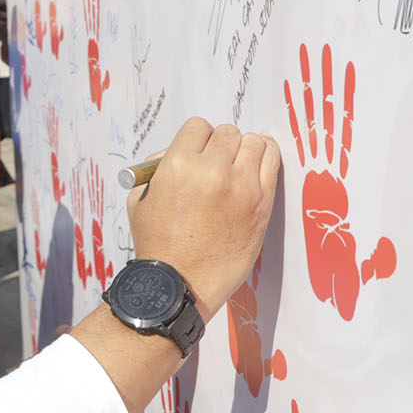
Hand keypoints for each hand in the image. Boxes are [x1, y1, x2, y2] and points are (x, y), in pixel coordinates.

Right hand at [126, 118, 280, 316]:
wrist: (180, 285)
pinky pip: (272, 162)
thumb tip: (173, 152)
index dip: (199, 139)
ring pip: (253, 142)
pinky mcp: (261, 203)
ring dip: (246, 150)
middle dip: (222, 145)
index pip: (198, 127)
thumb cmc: (158, 246)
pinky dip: (266, 158)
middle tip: (219, 163)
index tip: (201, 152)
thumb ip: (156, 169)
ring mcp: (240, 186)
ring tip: (241, 165)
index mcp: (177, 165)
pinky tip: (259, 165)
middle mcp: (211, 171)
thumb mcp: (140, 200)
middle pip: (228, 133)